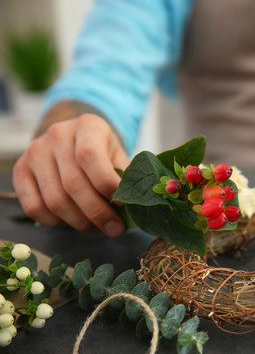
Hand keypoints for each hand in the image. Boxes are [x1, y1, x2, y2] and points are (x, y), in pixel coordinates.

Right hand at [12, 114, 129, 235]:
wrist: (74, 139)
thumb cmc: (104, 151)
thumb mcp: (119, 155)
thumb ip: (125, 177)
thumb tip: (134, 207)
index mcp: (87, 126)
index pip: (90, 156)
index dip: (107, 185)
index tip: (123, 205)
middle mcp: (57, 135)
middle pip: (73, 183)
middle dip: (97, 213)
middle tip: (115, 229)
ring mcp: (35, 152)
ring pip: (54, 200)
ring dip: (79, 222)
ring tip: (98, 228)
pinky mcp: (21, 171)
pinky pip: (34, 207)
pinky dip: (55, 222)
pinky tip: (73, 221)